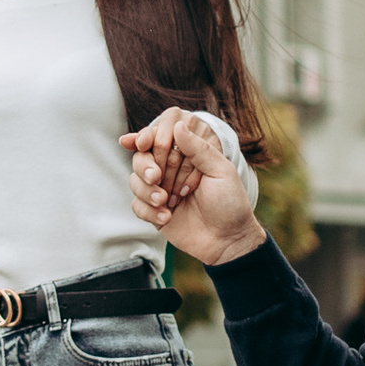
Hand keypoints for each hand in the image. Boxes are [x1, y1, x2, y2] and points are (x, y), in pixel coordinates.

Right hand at [123, 109, 264, 267]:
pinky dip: (148, 211)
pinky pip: (137, 205)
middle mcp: (170, 170)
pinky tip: (167, 217)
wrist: (228, 240)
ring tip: (166, 202)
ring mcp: (160, 190)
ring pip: (134, 181)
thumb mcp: (221, 171)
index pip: (159, 137)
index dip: (148, 136)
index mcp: (187, 155)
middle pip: (141, 157)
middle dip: (145, 166)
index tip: (145, 143)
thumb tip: (178, 124)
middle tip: (157, 177)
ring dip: (146, 190)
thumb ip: (199, 148)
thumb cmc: (230, 203)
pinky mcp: (154, 211)